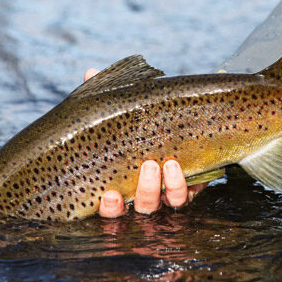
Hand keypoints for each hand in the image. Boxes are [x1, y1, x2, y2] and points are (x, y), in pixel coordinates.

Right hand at [80, 68, 203, 217]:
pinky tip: (184, 166)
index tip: (110, 194)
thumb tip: (90, 73)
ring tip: (169, 162)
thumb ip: (105, 96)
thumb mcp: (120, 108)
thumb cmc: (136, 120)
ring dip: (170, 186)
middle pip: (144, 208)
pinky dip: (189, 183)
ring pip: (170, 202)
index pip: (111, 208)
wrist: (178, 118)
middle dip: (146, 191)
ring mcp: (168, 191)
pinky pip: (191, 192)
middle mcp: (144, 193)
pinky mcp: (192, 184)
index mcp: (121, 184)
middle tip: (148, 166)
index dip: (110, 208)